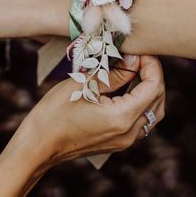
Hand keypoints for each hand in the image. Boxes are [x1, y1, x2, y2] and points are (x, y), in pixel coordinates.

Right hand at [22, 55, 165, 165]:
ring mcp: (124, 141)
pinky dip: (140, 102)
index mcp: (121, 118)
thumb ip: (113, 73)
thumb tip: (134, 59)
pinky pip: (140, 121)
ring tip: (134, 69)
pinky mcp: (118, 142)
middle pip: (157, 100)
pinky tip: (126, 87)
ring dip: (149, 89)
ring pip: (152, 112)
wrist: (37, 146)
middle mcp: (128, 133)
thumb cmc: (54, 114)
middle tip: (138, 56)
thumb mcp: (82, 85)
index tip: (140, 50)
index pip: (153, 87)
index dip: (151, 65)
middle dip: (152, 75)